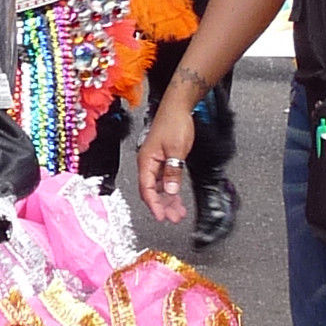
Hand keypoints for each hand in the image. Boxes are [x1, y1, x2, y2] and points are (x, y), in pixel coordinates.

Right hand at [136, 98, 195, 221]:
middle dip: (162, 206)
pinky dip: (171, 190)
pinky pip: (165, 180)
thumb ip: (173, 172)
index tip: (161, 216)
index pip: (146, 189)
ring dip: (168, 200)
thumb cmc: (174, 123)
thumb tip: (169, 192)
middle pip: (152, 191)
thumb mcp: (177, 150)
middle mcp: (148, 163)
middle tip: (173, 218)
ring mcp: (156, 162)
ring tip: (178, 212)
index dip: (154, 204)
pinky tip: (176, 198)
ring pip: (159, 187)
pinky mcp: (164, 160)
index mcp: (146, 161)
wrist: (178, 107)